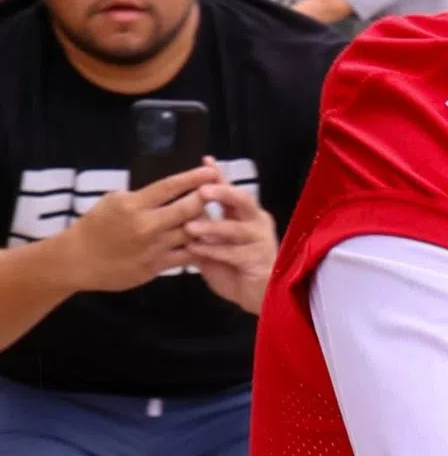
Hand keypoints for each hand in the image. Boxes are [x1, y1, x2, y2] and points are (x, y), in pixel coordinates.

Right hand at [57, 165, 223, 293]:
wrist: (76, 261)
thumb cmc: (94, 226)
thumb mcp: (113, 201)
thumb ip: (141, 195)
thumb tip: (170, 188)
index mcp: (133, 204)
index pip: (170, 186)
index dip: (194, 177)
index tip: (212, 170)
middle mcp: (145, 225)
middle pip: (188, 208)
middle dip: (207, 198)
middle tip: (220, 192)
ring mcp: (153, 247)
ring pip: (193, 232)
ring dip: (207, 223)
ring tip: (218, 216)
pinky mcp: (156, 266)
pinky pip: (187, 255)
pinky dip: (200, 246)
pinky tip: (210, 240)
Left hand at [185, 163, 276, 314]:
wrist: (258, 295)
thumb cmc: (235, 267)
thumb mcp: (213, 244)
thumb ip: (201, 228)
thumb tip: (178, 211)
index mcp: (245, 215)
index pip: (231, 190)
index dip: (219, 176)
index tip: (206, 161)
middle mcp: (256, 222)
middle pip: (242, 201)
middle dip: (223, 193)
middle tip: (202, 190)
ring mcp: (260, 240)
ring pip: (235, 228)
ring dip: (211, 227)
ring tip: (190, 227)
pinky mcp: (258, 259)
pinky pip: (233, 252)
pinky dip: (213, 250)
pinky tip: (196, 250)